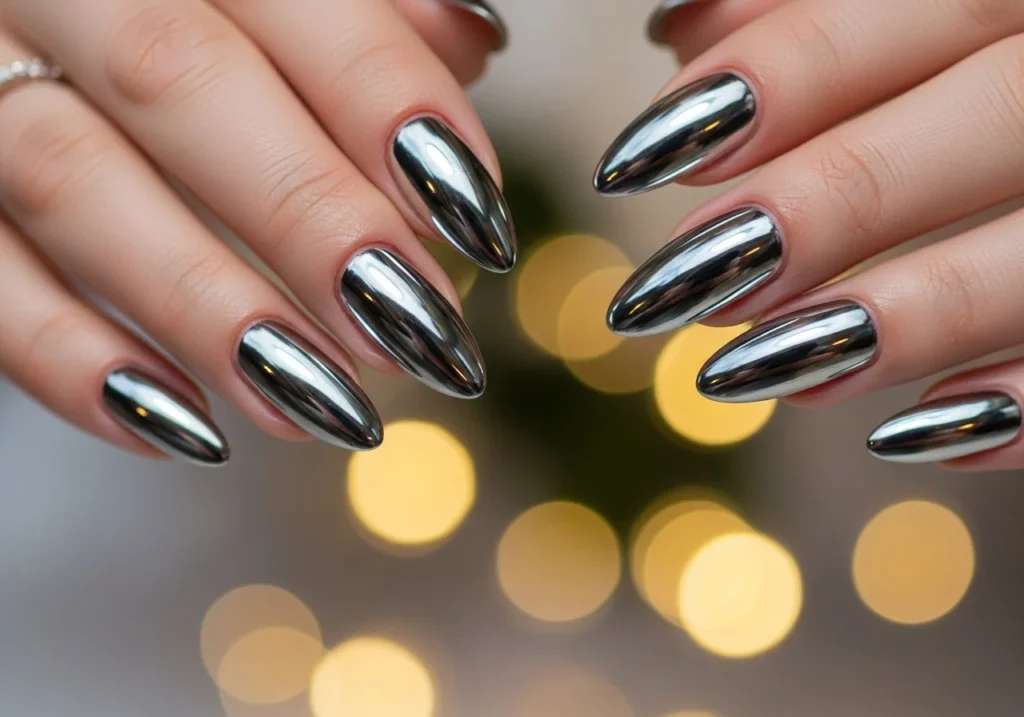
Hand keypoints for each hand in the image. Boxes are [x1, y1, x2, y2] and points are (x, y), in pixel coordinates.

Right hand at [0, 0, 514, 465]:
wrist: (42, 26)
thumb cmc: (188, 14)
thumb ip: (368, 5)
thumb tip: (470, 40)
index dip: (390, 102)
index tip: (476, 222)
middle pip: (181, 81)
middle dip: (315, 217)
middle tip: (423, 330)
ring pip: (76, 183)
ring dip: (213, 311)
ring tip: (334, 406)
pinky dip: (74, 365)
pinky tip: (188, 428)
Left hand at [599, 0, 1023, 469]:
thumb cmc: (985, 49)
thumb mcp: (931, 2)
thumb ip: (819, 6)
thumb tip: (685, 34)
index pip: (931, 2)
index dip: (787, 74)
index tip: (644, 158)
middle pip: (994, 119)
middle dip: (827, 205)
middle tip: (683, 283)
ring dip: (904, 320)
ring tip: (750, 369)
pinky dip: (1020, 408)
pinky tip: (909, 435)